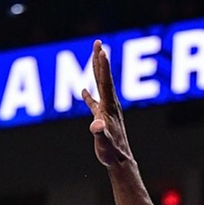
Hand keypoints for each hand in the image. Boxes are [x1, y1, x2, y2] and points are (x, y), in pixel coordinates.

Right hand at [80, 42, 132, 167]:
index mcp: (109, 107)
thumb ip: (100, 133)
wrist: (120, 162)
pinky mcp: (103, 118)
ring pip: (101, 86)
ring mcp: (107, 111)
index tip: (100, 49)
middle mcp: (110, 105)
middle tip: (98, 42)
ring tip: (95, 56)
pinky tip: (83, 90)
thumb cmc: (111, 153)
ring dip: (97, 70)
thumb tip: (95, 125)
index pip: (105, 82)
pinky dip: (89, 95)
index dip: (102, 65)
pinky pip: (95, 102)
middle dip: (100, 60)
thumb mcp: (104, 143)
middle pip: (104, 77)